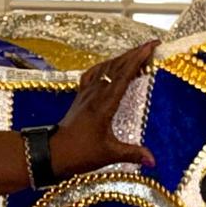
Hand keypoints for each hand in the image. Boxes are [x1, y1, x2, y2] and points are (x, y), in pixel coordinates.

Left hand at [50, 40, 157, 177]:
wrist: (52, 154)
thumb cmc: (79, 154)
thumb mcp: (109, 155)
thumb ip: (132, 154)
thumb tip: (153, 161)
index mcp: (104, 105)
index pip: (123, 76)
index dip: (137, 60)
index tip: (150, 47)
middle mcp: (94, 95)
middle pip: (115, 67)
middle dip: (133, 54)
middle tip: (150, 45)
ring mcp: (85, 95)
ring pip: (103, 69)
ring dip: (120, 59)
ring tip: (135, 54)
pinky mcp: (79, 98)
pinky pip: (91, 76)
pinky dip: (103, 67)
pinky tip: (108, 66)